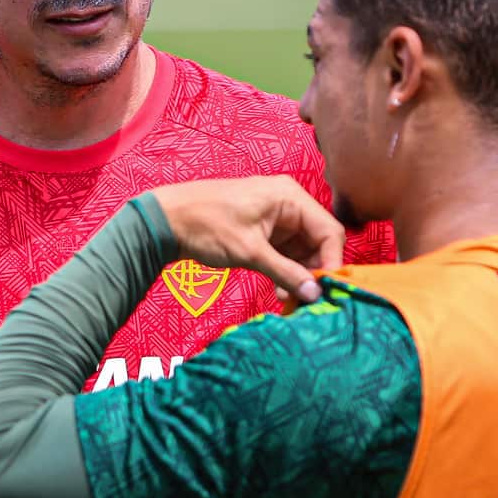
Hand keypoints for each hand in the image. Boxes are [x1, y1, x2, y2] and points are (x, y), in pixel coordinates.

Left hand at [151, 177, 345, 304]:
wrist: (166, 221)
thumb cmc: (207, 226)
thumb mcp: (250, 252)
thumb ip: (286, 273)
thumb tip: (314, 294)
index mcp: (290, 197)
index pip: (329, 231)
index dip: (331, 262)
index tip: (325, 291)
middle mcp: (288, 204)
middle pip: (318, 242)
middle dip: (313, 272)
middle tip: (304, 299)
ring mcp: (276, 218)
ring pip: (303, 251)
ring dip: (298, 276)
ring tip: (286, 298)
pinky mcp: (264, 231)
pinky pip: (286, 253)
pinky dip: (285, 272)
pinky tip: (277, 290)